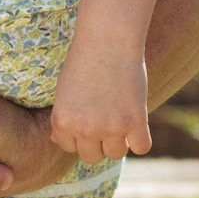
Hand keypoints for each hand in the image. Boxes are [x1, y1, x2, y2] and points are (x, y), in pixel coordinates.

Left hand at [48, 41, 150, 164]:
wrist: (106, 41)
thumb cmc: (82, 62)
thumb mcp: (63, 91)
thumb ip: (63, 118)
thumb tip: (57, 141)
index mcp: (63, 121)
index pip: (69, 146)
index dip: (77, 134)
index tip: (84, 118)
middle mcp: (85, 129)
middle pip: (92, 156)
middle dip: (96, 142)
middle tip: (102, 120)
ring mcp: (111, 128)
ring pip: (115, 154)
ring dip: (117, 142)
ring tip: (117, 119)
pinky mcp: (136, 123)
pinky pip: (141, 147)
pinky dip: (139, 140)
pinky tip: (136, 125)